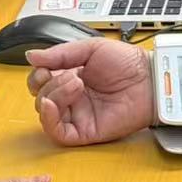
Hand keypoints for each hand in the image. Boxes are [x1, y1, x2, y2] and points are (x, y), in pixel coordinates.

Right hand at [29, 41, 155, 145]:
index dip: (37, 76)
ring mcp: (78, 115)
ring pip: (47, 114)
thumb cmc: (128, 63)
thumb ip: (60, 54)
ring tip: (75, 84)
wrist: (149, 78)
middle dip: (48, 84)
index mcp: (71, 77)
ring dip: (52, 96)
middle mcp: (72, 98)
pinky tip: (53, 105)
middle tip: (70, 75)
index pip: (41, 82)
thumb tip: (31, 56)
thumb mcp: (90, 48)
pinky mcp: (85, 131)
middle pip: (41, 97)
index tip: (45, 68)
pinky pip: (58, 133)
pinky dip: (49, 120)